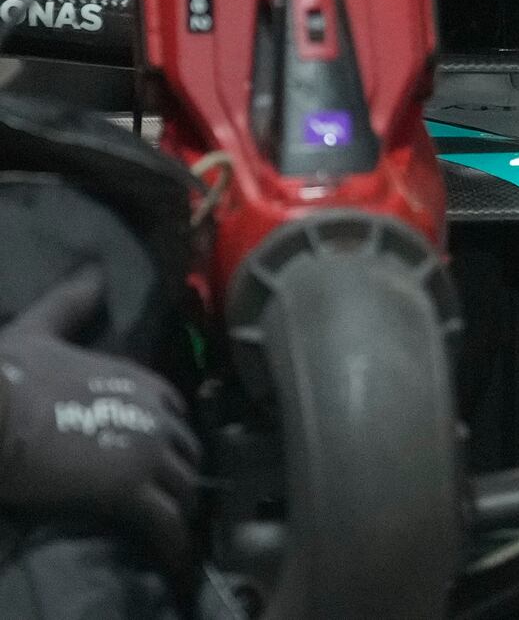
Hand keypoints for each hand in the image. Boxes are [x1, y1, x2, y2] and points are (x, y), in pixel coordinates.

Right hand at [0, 270, 198, 572]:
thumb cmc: (7, 375)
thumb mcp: (42, 329)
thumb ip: (73, 302)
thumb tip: (94, 271)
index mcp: (141, 380)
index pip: (176, 413)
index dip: (171, 437)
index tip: (162, 458)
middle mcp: (157, 412)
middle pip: (186, 452)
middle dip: (181, 476)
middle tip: (171, 502)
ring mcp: (149, 451)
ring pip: (184, 488)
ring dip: (182, 512)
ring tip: (175, 534)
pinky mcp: (131, 491)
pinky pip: (167, 523)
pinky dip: (175, 545)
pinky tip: (176, 562)